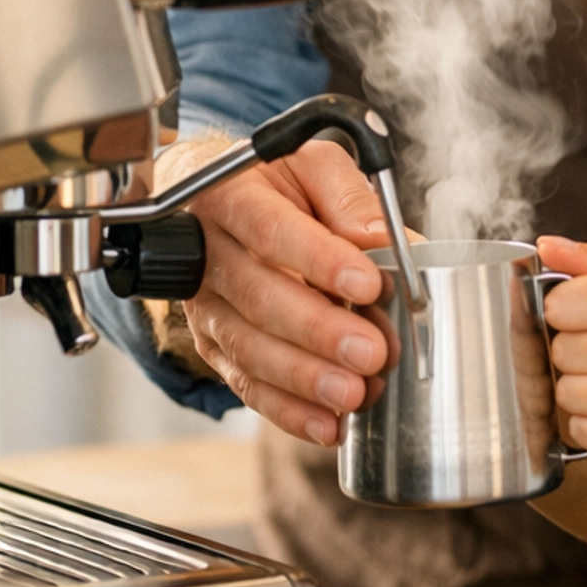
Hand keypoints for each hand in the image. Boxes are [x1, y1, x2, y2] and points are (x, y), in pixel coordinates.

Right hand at [177, 135, 398, 446]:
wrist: (211, 198)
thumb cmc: (272, 180)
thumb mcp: (311, 163)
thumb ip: (347, 195)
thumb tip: (380, 239)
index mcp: (230, 196)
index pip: (270, 229)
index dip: (318, 260)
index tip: (368, 285)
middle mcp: (208, 253)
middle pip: (258, 297)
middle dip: (318, 331)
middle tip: (371, 352)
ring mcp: (206, 305)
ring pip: (248, 347)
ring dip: (304, 378)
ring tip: (354, 393)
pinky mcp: (213, 345)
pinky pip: (246, 383)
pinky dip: (287, 410)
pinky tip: (326, 423)